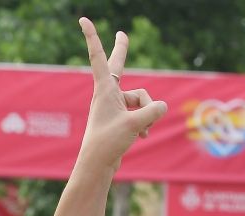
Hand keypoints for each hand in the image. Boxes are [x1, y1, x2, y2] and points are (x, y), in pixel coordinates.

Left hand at [75, 18, 167, 171]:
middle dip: (122, 51)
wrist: (97, 166)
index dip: (92, 37)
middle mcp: (107, 95)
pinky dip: (145, 123)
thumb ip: (154, 110)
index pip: (99, 58)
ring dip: (146, 114)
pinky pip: (141, 113)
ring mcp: (113, 106)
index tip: (83, 20)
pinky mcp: (120, 118)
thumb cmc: (108, 143)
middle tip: (122, 33)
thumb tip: (162, 106)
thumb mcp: (136, 124)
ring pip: (141, 99)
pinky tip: (141, 136)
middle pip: (119, 67)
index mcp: (104, 90)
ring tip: (139, 130)